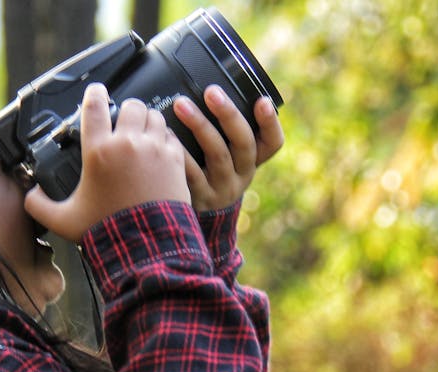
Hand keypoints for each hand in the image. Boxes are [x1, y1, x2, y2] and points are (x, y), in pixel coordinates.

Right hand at [25, 83, 189, 241]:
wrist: (147, 247)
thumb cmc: (108, 231)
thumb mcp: (64, 220)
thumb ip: (40, 206)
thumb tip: (31, 195)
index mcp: (98, 152)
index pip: (94, 106)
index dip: (95, 93)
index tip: (97, 91)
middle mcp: (127, 144)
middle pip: (130, 105)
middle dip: (126, 111)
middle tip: (123, 122)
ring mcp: (154, 150)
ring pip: (154, 116)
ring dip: (147, 122)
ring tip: (142, 134)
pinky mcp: (175, 160)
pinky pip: (171, 136)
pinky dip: (165, 139)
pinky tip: (159, 150)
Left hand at [172, 85, 284, 212]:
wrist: (189, 220)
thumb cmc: (205, 174)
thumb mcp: (222, 156)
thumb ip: (222, 130)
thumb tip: (208, 86)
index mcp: (251, 160)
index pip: (273, 142)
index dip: (270, 122)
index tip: (262, 100)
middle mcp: (242, 174)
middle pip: (244, 143)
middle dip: (229, 114)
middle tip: (212, 92)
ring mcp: (222, 188)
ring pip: (218, 154)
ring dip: (201, 126)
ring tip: (180, 104)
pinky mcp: (200, 198)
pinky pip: (192, 173)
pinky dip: (180, 152)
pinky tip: (165, 134)